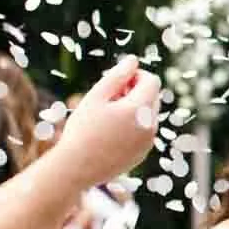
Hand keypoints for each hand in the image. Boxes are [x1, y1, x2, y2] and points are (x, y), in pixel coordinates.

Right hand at [55, 58, 162, 185]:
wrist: (76, 168)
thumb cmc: (82, 129)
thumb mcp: (96, 96)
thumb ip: (117, 76)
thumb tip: (133, 60)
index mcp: (140, 110)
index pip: (152, 81)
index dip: (135, 76)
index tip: (116, 83)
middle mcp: (150, 127)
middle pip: (152, 97)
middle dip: (135, 92)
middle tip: (109, 99)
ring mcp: (148, 142)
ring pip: (149, 115)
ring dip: (133, 109)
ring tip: (107, 117)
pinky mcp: (143, 154)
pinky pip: (144, 132)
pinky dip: (132, 127)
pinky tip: (109, 133)